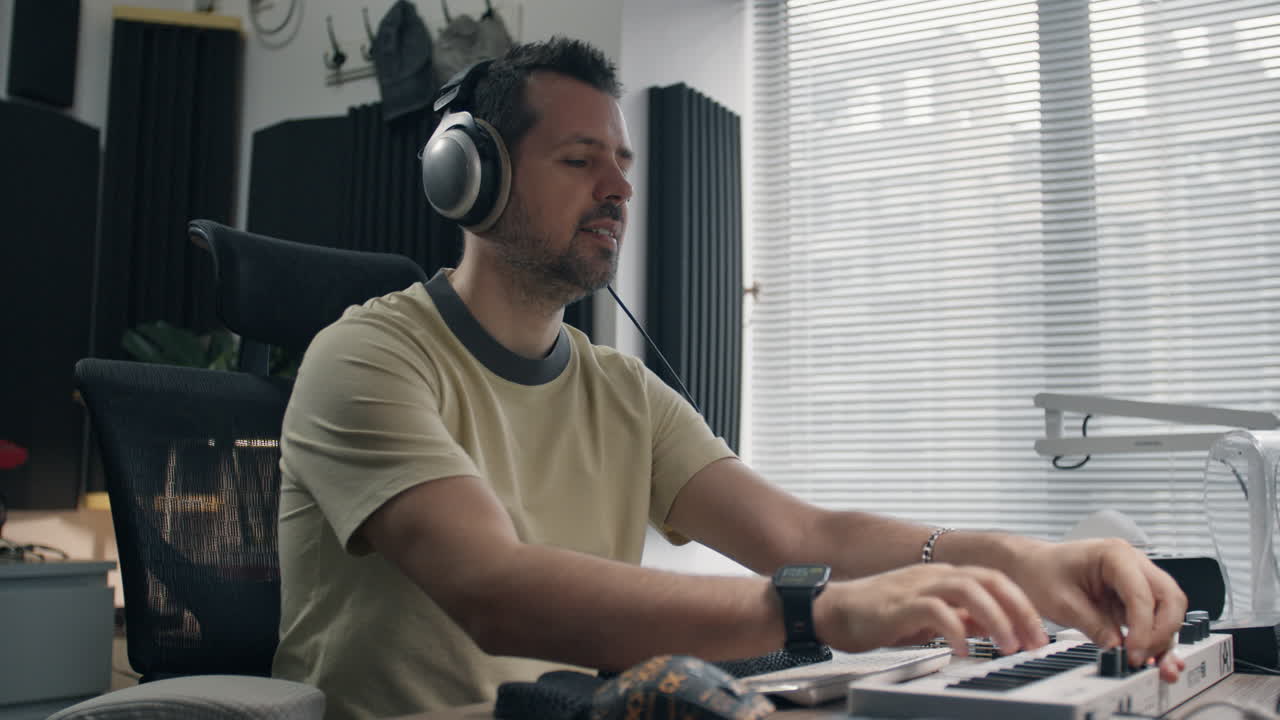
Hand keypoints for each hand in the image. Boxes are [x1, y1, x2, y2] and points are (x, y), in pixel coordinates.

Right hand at [813, 563, 1049, 657]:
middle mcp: (934, 575)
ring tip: (1007, 646)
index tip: (1039, 635)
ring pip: (968, 588)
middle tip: (1034, 640)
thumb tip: (991, 627)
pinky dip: (955, 629)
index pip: (995, 581)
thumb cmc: (876, 614)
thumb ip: (959, 617)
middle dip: (1019, 609)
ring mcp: (917, 586)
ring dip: (995, 617)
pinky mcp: (900, 603)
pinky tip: (963, 649)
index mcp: (944, 577)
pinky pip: (936, 610)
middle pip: (989, 579)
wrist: (832, 609)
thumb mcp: (928, 618)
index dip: (1022, 606)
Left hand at [1007, 538, 1187, 681]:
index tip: (1133, 653)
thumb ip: (1093, 626)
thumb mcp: (1061, 603)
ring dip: (1165, 639)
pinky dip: (1158, 639)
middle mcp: (1133, 563)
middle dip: (1162, 632)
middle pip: (1170, 598)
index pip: (1142, 594)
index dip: (1143, 628)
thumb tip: (1119, 649)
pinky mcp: (1134, 597)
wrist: (1030, 566)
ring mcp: (1137, 578)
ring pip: (1169, 609)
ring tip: (1158, 668)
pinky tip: (1156, 659)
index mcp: (1114, 555)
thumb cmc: (1041, 573)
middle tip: (1143, 658)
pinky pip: (1156, 617)